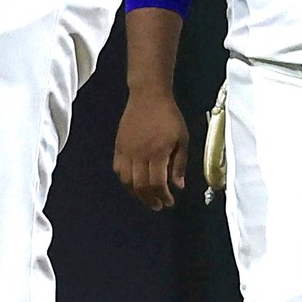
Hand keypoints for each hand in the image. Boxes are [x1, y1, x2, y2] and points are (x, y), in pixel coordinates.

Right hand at [115, 89, 188, 209]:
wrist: (148, 96)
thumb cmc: (169, 116)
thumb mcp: (182, 138)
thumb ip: (180, 164)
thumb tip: (178, 186)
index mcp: (158, 152)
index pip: (157, 183)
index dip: (163, 196)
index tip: (169, 202)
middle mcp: (140, 154)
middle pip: (140, 186)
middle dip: (150, 199)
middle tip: (158, 205)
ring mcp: (126, 151)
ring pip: (127, 181)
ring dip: (137, 194)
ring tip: (146, 197)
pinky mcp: (119, 146)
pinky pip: (118, 170)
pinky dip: (125, 181)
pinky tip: (134, 183)